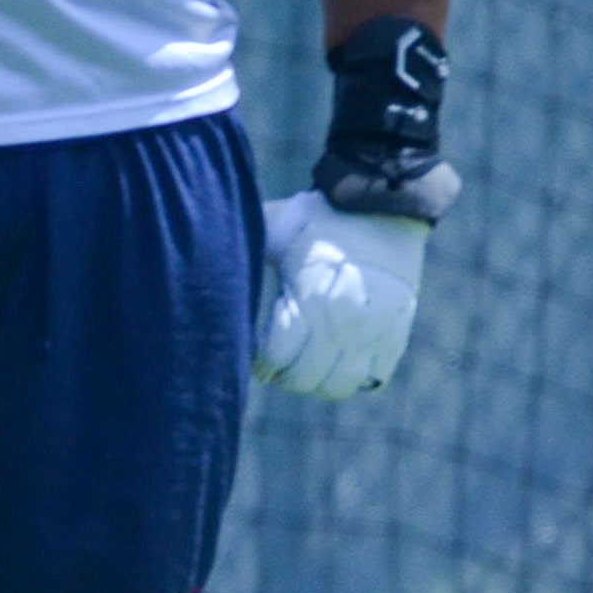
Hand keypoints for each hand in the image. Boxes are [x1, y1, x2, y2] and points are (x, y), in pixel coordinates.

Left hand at [253, 190, 427, 396]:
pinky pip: (374, 379)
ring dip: (316, 383)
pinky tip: (337, 360)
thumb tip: (196, 256)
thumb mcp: (274, 231)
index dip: (259, 361)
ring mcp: (374, 332)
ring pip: (339, 387)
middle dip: (283, 375)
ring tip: (305, 365)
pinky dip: (353, 378)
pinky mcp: (396, 335)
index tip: (255, 356)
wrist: (383, 206)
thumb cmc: (318, 219)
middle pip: (305, 378)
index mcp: (311, 298)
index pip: (277, 356)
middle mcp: (344, 322)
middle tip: (275, 364)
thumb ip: (242, 253)